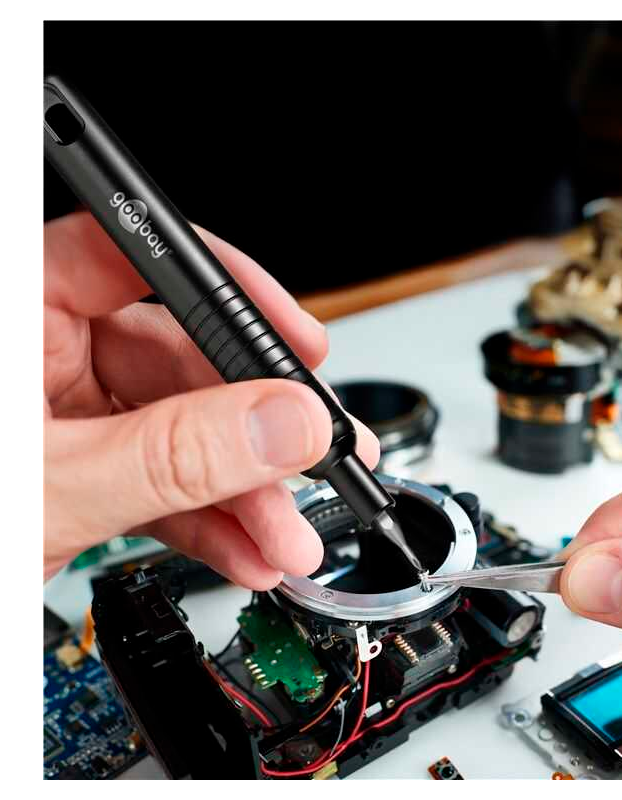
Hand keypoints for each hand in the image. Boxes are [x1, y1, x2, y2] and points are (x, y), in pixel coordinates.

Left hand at [44, 212, 378, 586]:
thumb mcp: (48, 491)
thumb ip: (171, 458)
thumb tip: (281, 425)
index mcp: (19, 317)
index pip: (135, 257)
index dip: (228, 290)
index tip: (296, 337)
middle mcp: (45, 353)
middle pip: (182, 361)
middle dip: (257, 426)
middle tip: (321, 452)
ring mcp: (69, 416)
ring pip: (185, 431)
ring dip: (246, 489)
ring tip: (288, 533)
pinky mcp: (85, 470)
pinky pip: (164, 480)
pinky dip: (210, 518)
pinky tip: (246, 547)